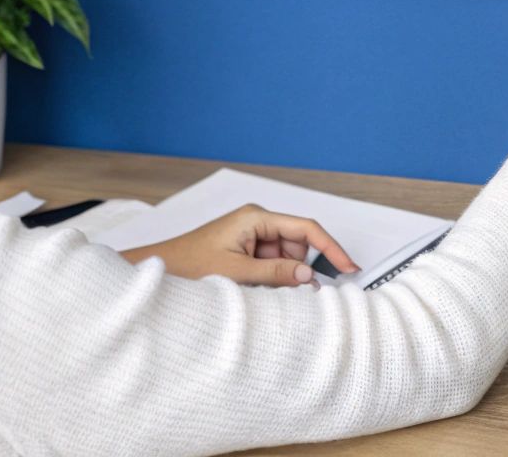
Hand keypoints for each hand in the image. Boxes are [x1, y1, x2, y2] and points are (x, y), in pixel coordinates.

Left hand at [120, 203, 359, 286]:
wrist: (157, 270)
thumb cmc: (187, 264)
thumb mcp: (236, 272)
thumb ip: (276, 272)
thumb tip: (310, 277)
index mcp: (256, 217)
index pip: (306, 229)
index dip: (331, 248)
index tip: (350, 267)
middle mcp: (257, 221)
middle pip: (298, 244)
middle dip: (298, 268)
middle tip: (290, 290)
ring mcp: (251, 235)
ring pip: (287, 256)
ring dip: (281, 274)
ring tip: (256, 286)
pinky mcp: (245, 248)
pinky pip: (272, 262)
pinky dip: (271, 276)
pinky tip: (254, 285)